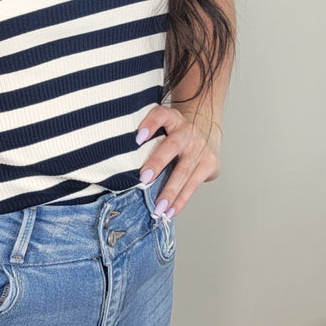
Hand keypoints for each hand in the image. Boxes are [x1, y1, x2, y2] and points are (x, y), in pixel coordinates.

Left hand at [134, 103, 221, 218]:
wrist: (205, 134)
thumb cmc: (172, 135)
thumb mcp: (161, 129)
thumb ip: (144, 140)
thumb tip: (116, 162)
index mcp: (172, 118)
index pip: (161, 114)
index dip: (150, 123)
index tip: (137, 137)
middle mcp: (187, 131)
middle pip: (172, 145)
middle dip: (158, 162)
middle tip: (144, 178)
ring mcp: (200, 147)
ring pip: (184, 170)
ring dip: (170, 191)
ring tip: (158, 207)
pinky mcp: (210, 163)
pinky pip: (193, 184)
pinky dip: (181, 200)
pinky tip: (171, 210)